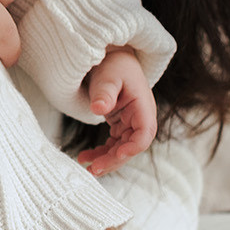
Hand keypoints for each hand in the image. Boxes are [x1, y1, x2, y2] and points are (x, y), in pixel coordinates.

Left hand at [77, 49, 156, 175]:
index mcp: (143, 107)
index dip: (133, 147)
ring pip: (122, 149)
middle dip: (114, 160)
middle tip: (94, 169)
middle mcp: (140, 118)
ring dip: (106, 160)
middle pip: (131, 147)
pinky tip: (85, 157)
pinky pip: (113, 145)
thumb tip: (98, 108)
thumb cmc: (114, 66)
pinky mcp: (121, 126)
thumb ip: (105, 92)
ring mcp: (131, 124)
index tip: (117, 154)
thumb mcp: (109, 76)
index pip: (144, 133)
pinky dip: (101, 153)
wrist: (114, 60)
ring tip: (87, 168)